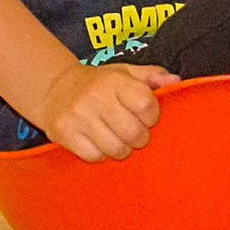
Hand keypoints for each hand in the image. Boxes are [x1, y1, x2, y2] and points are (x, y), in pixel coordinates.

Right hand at [36, 61, 178, 162]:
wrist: (54, 89)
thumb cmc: (97, 84)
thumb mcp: (124, 72)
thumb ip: (151, 76)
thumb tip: (175, 81)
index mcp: (114, 80)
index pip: (146, 105)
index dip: (151, 116)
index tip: (145, 117)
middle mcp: (95, 97)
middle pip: (133, 132)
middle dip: (139, 138)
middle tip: (133, 133)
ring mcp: (78, 116)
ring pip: (115, 148)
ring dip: (121, 149)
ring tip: (116, 138)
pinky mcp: (64, 133)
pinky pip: (94, 156)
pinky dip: (100, 154)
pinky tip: (98, 142)